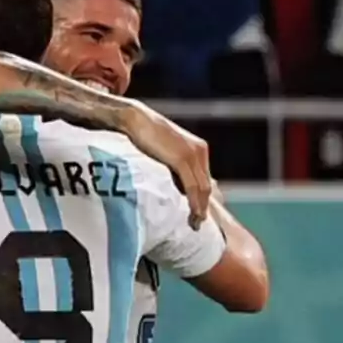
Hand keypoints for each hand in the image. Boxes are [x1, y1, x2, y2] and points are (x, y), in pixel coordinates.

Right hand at [122, 104, 212, 229]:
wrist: (136, 119)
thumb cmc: (145, 134)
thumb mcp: (165, 151)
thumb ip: (174, 165)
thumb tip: (175, 184)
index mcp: (198, 149)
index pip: (205, 179)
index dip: (204, 198)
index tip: (198, 213)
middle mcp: (200, 151)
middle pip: (207, 185)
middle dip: (204, 206)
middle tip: (197, 223)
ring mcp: (193, 154)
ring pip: (203, 188)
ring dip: (201, 208)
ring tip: (195, 223)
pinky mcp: (183, 159)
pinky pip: (193, 185)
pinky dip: (195, 202)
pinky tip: (193, 213)